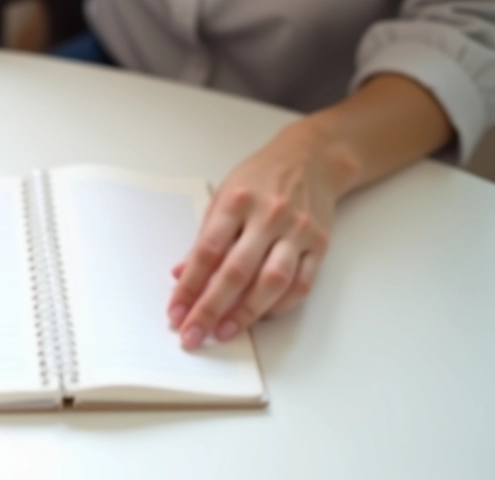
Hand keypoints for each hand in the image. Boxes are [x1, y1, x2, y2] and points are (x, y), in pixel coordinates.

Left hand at [167, 123, 353, 349]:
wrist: (312, 159)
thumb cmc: (260, 178)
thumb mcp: (222, 197)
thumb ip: (204, 238)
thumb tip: (181, 275)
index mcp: (236, 203)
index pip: (206, 252)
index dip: (189, 286)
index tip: (175, 312)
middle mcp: (268, 217)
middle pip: (236, 272)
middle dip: (211, 308)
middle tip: (193, 334)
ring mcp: (296, 231)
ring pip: (272, 282)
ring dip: (246, 313)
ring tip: (224, 333)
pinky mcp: (319, 245)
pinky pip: (302, 284)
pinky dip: (280, 305)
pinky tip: (260, 317)